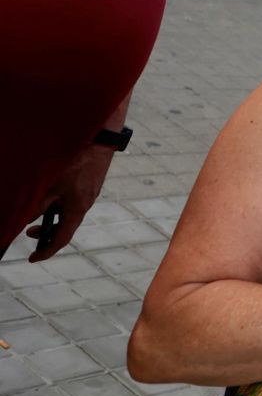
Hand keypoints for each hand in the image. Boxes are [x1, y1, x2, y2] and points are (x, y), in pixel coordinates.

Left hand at [26, 144, 114, 260]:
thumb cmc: (74, 161)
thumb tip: (27, 221)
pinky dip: (59, 203)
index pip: (62, 238)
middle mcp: (86, 203)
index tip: (33, 258)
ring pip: (68, 211)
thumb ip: (38, 206)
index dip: (46, 251)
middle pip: (66, 226)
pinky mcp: (90, 181)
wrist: (99, 137)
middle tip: (29, 233)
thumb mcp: (50, 186)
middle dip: (46, 233)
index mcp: (78, 208)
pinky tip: (51, 191)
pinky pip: (73, 199)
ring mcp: (89, 191)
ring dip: (52, 216)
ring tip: (37, 209)